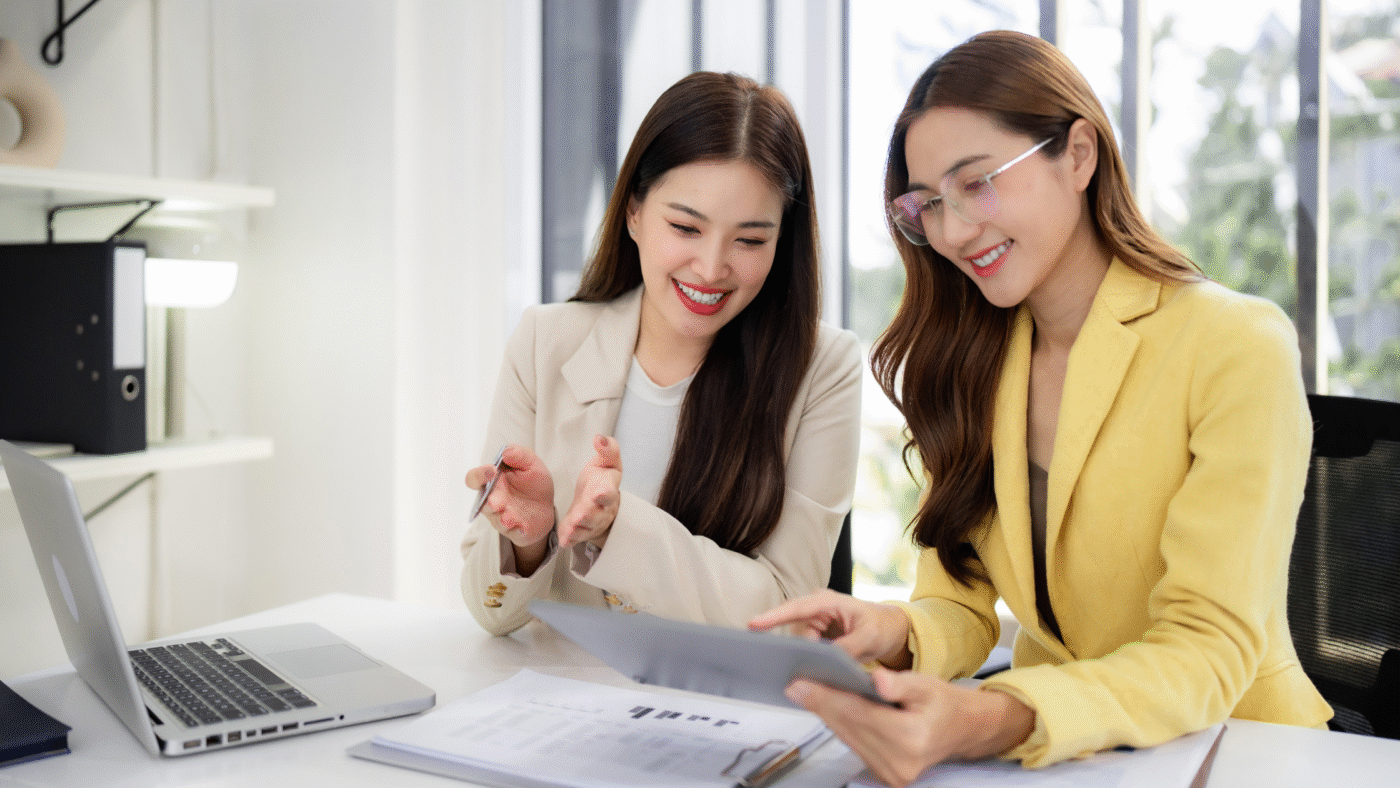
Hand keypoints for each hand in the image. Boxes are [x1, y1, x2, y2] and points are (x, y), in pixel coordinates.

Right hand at [465, 445, 555, 561]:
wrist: (545, 507)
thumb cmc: (532, 483)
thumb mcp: (531, 464)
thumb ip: (520, 455)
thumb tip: (506, 453)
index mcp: (493, 481)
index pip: (474, 478)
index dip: (479, 475)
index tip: (492, 470)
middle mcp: (493, 500)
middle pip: (483, 502)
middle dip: (490, 502)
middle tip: (497, 501)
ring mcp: (502, 517)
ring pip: (498, 520)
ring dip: (504, 518)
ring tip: (511, 516)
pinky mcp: (515, 530)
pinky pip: (514, 532)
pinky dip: (518, 530)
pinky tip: (523, 527)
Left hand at [558, 435, 622, 547]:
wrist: (599, 502)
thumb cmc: (601, 479)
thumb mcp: (606, 462)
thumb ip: (607, 449)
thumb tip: (599, 438)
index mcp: (607, 489)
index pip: (609, 492)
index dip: (605, 493)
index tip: (599, 492)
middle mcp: (601, 508)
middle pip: (597, 513)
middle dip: (589, 514)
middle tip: (581, 515)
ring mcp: (591, 522)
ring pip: (586, 527)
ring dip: (578, 528)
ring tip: (571, 527)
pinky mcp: (580, 531)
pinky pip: (576, 537)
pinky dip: (571, 539)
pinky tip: (564, 540)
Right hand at [748, 589, 912, 667]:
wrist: (888, 629)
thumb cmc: (880, 625)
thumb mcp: (870, 637)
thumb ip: (848, 647)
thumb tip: (828, 658)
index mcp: (827, 601)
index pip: (796, 608)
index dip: (773, 617)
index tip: (754, 625)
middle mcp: (815, 609)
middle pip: (794, 632)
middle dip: (802, 650)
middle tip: (819, 665)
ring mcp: (813, 622)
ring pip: (798, 644)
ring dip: (809, 656)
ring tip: (830, 664)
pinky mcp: (814, 636)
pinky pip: (804, 649)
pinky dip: (812, 658)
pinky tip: (824, 665)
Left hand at [784, 668, 1034, 787]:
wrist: (962, 730)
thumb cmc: (943, 704)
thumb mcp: (927, 685)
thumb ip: (901, 684)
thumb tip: (878, 681)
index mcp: (911, 739)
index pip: (858, 715)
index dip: (827, 698)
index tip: (801, 685)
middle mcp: (899, 763)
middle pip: (849, 728)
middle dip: (821, 705)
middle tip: (796, 685)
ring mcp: (891, 774)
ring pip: (848, 738)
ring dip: (828, 716)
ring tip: (807, 692)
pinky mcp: (885, 775)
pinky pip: (855, 746)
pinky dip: (842, 726)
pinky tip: (829, 708)